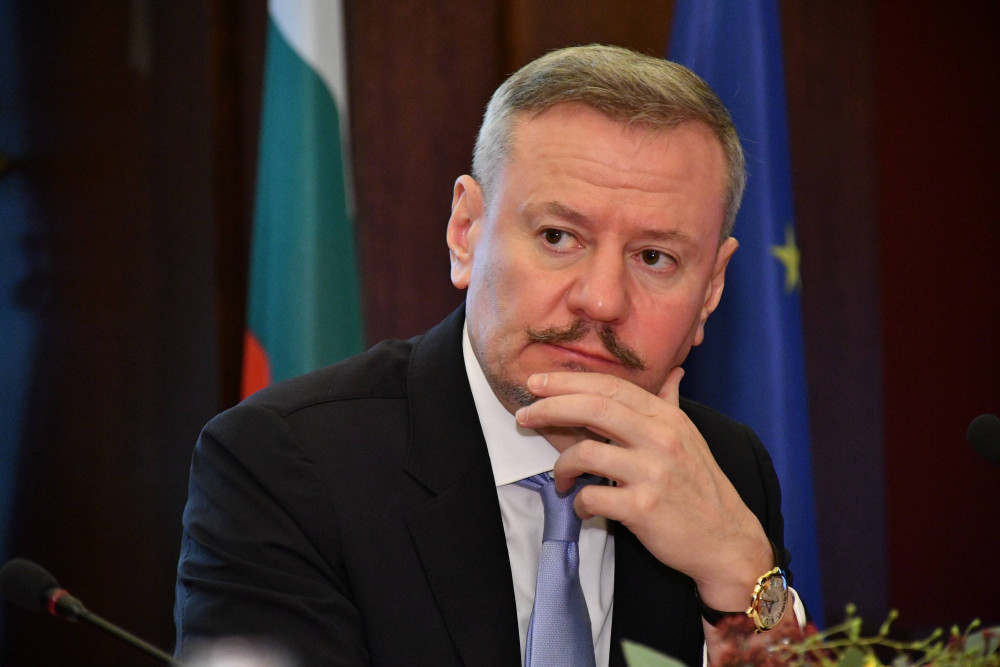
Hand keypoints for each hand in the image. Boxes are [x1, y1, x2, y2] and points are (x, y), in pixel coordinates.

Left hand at [514, 368, 771, 610]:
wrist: (727, 541)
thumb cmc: (701, 488)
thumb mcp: (691, 438)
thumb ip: (671, 404)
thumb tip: (674, 372)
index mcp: (667, 418)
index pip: (611, 386)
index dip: (569, 381)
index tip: (537, 383)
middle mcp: (661, 438)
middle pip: (594, 408)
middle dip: (550, 407)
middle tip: (524, 415)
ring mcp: (652, 472)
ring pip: (586, 452)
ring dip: (561, 466)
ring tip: (560, 480)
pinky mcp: (643, 508)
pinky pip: (591, 496)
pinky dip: (578, 503)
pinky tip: (583, 508)